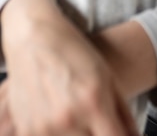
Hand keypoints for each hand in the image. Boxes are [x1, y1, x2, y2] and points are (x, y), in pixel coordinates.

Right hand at [1, 0, 141, 135]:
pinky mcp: (26, 130)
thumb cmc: (74, 53)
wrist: (33, 37)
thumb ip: (124, 115)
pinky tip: (58, 115)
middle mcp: (69, 117)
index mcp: (94, 101)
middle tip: (98, 120)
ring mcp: (44, 127)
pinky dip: (57, 133)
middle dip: (99, 134)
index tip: (119, 133)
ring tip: (76, 112)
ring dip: (78, 135)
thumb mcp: (107, 77)